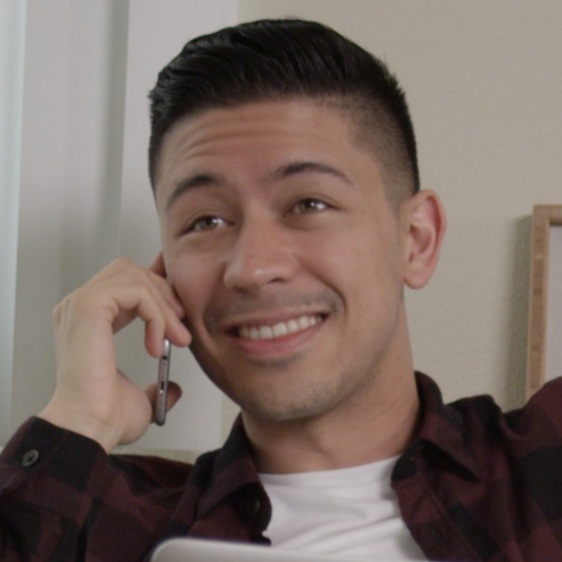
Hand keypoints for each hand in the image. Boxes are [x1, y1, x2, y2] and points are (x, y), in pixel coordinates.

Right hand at [39, 256, 190, 452]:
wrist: (91, 427)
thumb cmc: (106, 416)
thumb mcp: (141, 397)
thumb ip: (157, 386)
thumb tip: (175, 389)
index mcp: (89, 321)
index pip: (125, 282)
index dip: (157, 290)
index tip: (179, 314)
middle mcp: (80, 307)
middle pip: (130, 271)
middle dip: (163, 293)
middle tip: (180, 325)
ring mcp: (81, 303)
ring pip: (136, 278)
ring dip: (163, 306)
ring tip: (176, 338)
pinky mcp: (88, 306)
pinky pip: (135, 291)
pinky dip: (155, 314)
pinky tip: (157, 344)